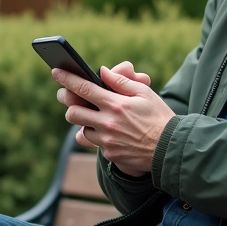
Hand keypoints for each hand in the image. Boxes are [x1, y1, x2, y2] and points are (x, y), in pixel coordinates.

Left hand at [53, 63, 172, 176]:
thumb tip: (103, 71)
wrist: (170, 149)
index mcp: (115, 104)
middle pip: (73, 112)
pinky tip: (111, 132)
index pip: (84, 88)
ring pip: (82, 129)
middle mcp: (107, 123)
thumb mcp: (145, 94)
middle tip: (72, 99)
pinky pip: (95, 143)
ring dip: (85, 122)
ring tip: (98, 117)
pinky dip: (98, 135)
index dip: (67, 79)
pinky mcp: (109, 153)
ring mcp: (107, 140)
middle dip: (69, 104)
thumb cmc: (159, 117)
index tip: (56, 72)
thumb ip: (121, 82)